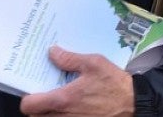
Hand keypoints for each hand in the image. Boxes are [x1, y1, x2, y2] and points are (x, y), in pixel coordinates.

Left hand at [19, 46, 134, 115]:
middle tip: (46, 93)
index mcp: (63, 99)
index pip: (29, 105)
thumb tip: (53, 52)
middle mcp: (64, 115)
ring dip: (49, 111)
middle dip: (37, 105)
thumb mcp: (94, 64)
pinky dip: (62, 115)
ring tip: (60, 99)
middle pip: (35, 115)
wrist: (134, 103)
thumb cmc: (115, 85)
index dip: (28, 97)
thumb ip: (70, 59)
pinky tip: (73, 105)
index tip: (35, 89)